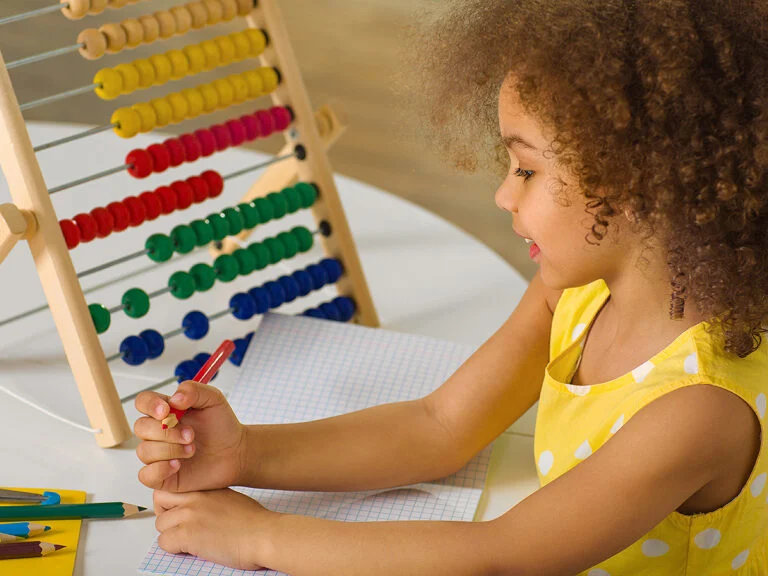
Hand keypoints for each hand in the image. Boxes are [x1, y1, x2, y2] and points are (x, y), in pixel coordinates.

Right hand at [134, 381, 247, 491]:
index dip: (149, 405)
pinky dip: (159, 470)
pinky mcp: (162, 476)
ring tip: (192, 450)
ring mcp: (158, 454)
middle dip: (166, 432)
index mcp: (166, 411)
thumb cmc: (222, 426)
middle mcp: (158, 432)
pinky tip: (177, 465)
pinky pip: (146, 475)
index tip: (166, 411)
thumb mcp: (214, 400)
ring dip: (169, 450)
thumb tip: (174, 398)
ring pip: (144, 451)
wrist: (234, 452)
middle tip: (191, 435)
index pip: (143, 402)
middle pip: (141, 427)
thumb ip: (194, 390)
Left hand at [153, 488, 276, 570]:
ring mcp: (190, 514)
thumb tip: (201, 511)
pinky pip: (164, 543)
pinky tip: (192, 549)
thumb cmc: (255, 522)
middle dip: (165, 514)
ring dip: (171, 535)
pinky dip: (174, 549)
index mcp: (206, 488)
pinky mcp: (188, 534)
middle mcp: (195, 497)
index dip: (171, 501)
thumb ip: (211, 500)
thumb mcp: (230, 499)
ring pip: (160, 524)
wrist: (263, 535)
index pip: (173, 487)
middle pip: (159, 500)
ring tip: (189, 541)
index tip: (178, 512)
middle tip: (178, 527)